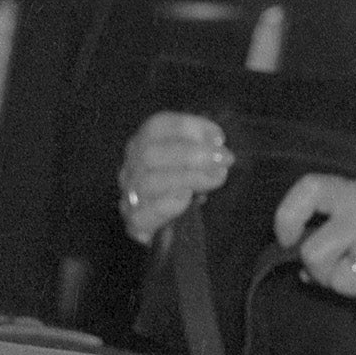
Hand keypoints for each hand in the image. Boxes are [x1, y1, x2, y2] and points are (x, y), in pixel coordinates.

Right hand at [119, 111, 228, 245]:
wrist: (168, 228)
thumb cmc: (185, 185)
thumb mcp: (196, 161)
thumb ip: (204, 148)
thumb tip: (216, 143)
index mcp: (144, 144)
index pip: (156, 126)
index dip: (189, 127)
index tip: (219, 138)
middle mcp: (131, 167)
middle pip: (150, 153)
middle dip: (192, 154)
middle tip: (226, 159)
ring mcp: (130, 195)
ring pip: (148, 182)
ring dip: (188, 177)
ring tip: (216, 179)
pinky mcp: (134, 222)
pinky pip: (142, 214)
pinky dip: (168, 204)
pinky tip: (187, 199)